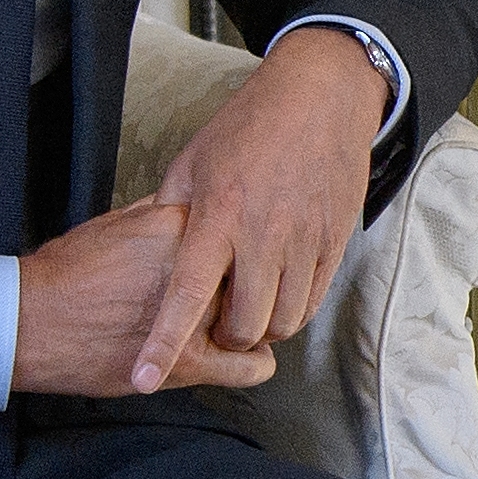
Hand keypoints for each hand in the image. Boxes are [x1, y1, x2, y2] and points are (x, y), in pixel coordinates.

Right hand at [14, 198, 278, 395]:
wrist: (28, 320)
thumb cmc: (64, 274)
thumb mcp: (116, 223)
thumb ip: (160, 216)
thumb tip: (187, 209)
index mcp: (183, 226)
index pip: (240, 231)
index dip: (238, 247)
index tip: (234, 257)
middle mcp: (198, 269)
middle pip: (255, 274)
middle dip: (248, 283)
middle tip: (239, 293)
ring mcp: (197, 317)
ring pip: (258, 318)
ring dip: (251, 321)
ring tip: (237, 324)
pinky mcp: (190, 362)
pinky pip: (253, 363)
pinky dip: (252, 360)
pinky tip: (239, 354)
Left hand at [126, 25, 390, 393]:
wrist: (319, 98)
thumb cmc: (247, 126)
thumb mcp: (193, 163)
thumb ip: (171, 214)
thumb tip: (153, 257)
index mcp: (218, 216)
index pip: (186, 295)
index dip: (163, 344)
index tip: (143, 379)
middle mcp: (263, 235)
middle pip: (244, 326)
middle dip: (226, 338)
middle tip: (215, 323)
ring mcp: (305, 241)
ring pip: (283, 322)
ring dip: (262, 327)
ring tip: (248, 305)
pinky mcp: (334, 243)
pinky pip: (313, 302)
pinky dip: (292, 311)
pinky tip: (278, 292)